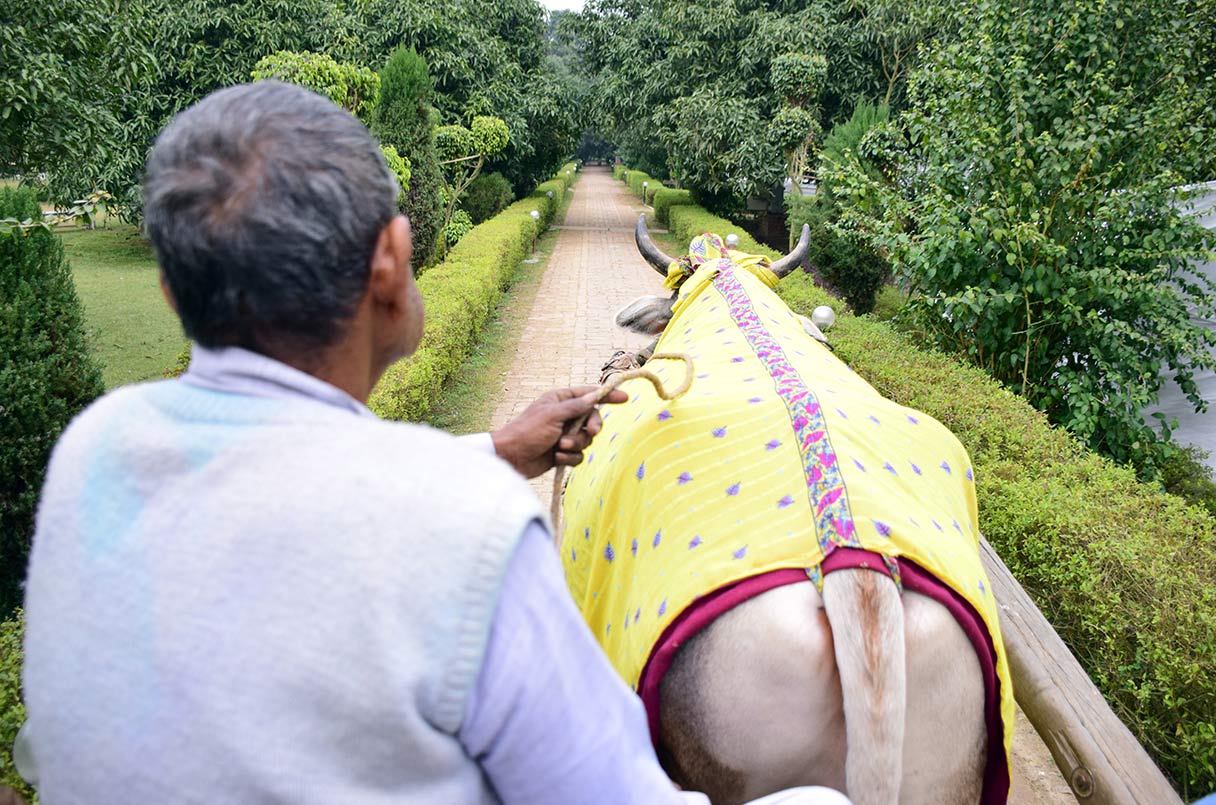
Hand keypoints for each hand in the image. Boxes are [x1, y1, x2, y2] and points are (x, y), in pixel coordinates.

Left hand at [491, 385, 627, 478]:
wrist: (511, 458)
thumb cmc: (527, 431)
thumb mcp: (553, 415)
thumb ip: (576, 406)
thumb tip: (595, 396)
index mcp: (561, 400)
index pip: (589, 394)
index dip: (607, 396)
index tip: (624, 398)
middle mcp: (565, 416)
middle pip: (593, 419)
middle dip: (591, 427)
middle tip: (589, 433)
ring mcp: (564, 435)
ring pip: (586, 440)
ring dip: (575, 444)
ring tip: (560, 446)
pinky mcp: (563, 452)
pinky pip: (578, 455)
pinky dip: (569, 457)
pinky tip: (556, 458)